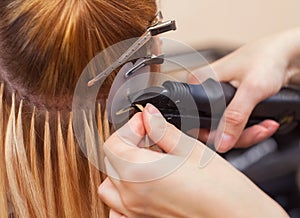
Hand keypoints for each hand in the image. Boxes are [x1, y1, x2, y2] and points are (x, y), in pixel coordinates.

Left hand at [98, 104, 287, 217]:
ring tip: (145, 158)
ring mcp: (135, 211)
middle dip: (127, 142)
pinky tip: (140, 184)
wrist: (235, 216)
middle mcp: (131, 196)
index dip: (130, 127)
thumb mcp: (189, 149)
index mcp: (139, 173)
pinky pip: (117, 207)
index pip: (115, 143)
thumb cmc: (219, 188)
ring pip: (110, 184)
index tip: (146, 122)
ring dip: (121, 166)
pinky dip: (122, 192)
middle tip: (148, 136)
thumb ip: (162, 130)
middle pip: (111, 161)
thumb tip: (149, 114)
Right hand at [190, 28, 299, 151]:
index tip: (232, 138)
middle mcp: (204, 91)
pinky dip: (250, 130)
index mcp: (200, 82)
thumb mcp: (252, 89)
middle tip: (257, 131)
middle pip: (210, 129)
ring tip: (265, 126)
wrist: (285, 55)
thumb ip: (235, 117)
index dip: (212, 135)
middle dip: (237, 136)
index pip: (194, 120)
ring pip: (223, 130)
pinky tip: (263, 124)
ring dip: (247, 134)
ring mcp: (216, 99)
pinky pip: (233, 126)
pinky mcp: (228, 105)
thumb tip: (221, 141)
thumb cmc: (267, 58)